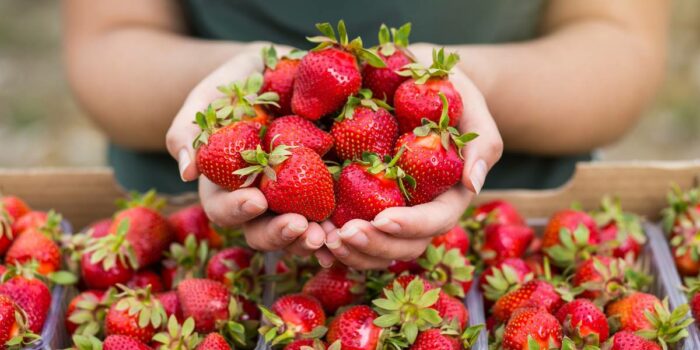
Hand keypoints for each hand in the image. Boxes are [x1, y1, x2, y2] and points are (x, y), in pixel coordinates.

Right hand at [166, 43, 327, 258]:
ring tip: (326, 237)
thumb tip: (186, 172)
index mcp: (225, 185)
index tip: (256, 200)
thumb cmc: (234, 85)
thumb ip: (189, 131)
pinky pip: (331, 212)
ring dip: (310, 239)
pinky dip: (339, 225)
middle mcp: (260, 199)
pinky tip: (349, 228)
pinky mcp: (325, 187)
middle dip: (280, 233)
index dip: (238, 210)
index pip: (224, 209)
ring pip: (298, 231)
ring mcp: (293, 197)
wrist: (278, 70)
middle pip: (262, 231)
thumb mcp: (207, 98)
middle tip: (299, 226)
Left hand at [323, 43, 502, 269]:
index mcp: (447, 194)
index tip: (382, 219)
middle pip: (402, 246)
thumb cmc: (446, 90)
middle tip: (341, 236)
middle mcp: (417, 210)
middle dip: (373, 246)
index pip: (435, 220)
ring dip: (349, 252)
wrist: (411, 77)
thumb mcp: (469, 105)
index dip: (411, 225)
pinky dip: (330, 241)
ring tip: (321, 238)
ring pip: (375, 250)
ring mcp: (388, 209)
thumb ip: (482, 142)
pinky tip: (309, 235)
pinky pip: (349, 233)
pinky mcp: (360, 201)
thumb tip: (474, 183)